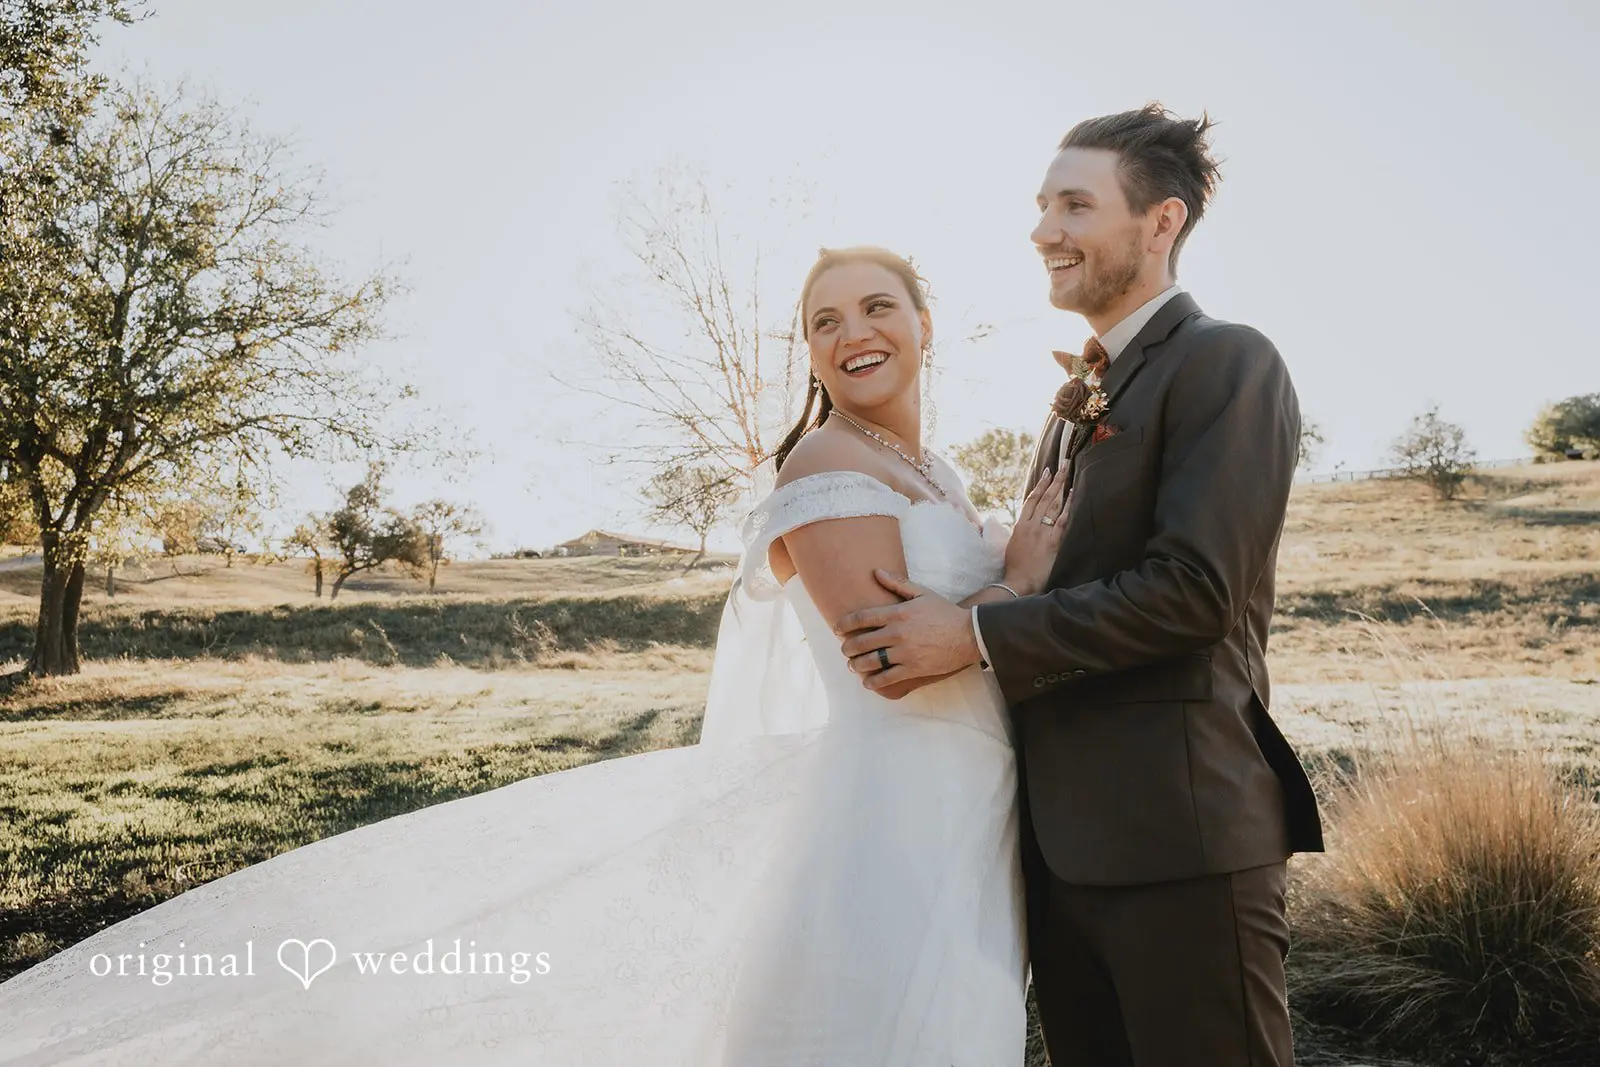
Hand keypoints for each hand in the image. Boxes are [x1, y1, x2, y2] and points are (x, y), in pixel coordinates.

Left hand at [834, 571, 980, 695]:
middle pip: (861, 642)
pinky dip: (873, 682)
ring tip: (852, 665)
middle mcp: (897, 633)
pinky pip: (887, 678)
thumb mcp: (921, 593)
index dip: (844, 623)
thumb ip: (897, 583)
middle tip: (844, 649)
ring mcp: (904, 652)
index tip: (837, 628)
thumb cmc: (944, 611)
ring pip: (870, 661)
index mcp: (897, 613)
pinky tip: (867, 682)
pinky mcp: (913, 668)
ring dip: (856, 665)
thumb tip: (876, 571)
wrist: (968, 634)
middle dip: (847, 647)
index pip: (862, 618)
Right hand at [1002, 468, 1070, 595]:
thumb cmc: (1014, 569)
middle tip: (1062, 464)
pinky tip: (1072, 494)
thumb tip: (1024, 527)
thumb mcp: (1012, 546)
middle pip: (1043, 497)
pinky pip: (1061, 520)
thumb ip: (1020, 534)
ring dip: (1060, 487)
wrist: (1017, 583)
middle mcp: (1030, 525)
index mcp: (1020, 526)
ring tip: (1067, 473)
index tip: (1046, 473)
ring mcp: (1041, 532)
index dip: (1039, 485)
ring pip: (1052, 505)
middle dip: (1053, 480)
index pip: (1031, 500)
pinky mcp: (1051, 542)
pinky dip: (1067, 506)